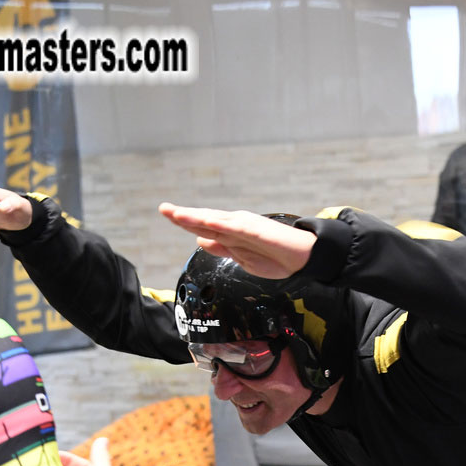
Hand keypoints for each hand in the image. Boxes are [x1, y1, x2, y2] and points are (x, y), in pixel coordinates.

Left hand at [158, 202, 316, 279]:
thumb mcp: (241, 257)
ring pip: (215, 221)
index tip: (168, 213)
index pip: (203, 225)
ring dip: (195, 217)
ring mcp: (245, 226)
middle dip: (184, 215)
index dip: (185, 220)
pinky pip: (234, 227)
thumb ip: (221, 248)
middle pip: (205, 220)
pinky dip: (219, 225)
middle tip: (164, 208)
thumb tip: (200, 240)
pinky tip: (205, 223)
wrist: (302, 257)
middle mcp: (235, 224)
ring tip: (176, 213)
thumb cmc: (275, 256)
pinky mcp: (255, 231)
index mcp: (231, 231)